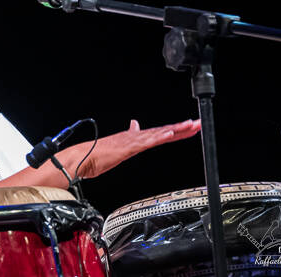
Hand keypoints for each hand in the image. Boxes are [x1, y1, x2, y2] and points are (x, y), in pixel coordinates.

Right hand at [79, 118, 200, 177]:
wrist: (82, 158)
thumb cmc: (97, 154)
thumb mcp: (118, 146)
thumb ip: (128, 136)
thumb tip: (134, 125)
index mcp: (135, 138)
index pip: (161, 133)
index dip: (177, 130)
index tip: (191, 127)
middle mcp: (136, 136)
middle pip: (164, 131)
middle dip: (182, 128)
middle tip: (198, 123)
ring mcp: (133, 141)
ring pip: (158, 134)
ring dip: (175, 130)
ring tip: (190, 126)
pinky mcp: (128, 147)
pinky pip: (146, 142)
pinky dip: (158, 137)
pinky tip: (169, 134)